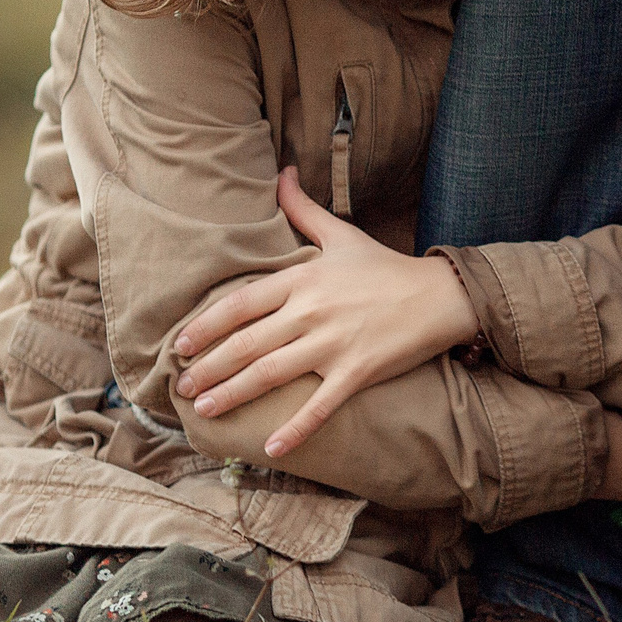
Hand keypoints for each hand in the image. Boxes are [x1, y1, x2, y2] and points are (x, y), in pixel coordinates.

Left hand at [173, 167, 478, 457]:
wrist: (441, 296)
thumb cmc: (387, 267)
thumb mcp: (342, 235)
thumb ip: (304, 208)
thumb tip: (280, 172)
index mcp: (303, 279)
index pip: (241, 304)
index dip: (206, 326)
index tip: (180, 345)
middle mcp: (312, 312)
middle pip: (247, 343)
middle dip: (209, 367)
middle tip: (182, 386)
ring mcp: (334, 343)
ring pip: (271, 373)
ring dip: (233, 393)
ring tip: (205, 408)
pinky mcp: (358, 371)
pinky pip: (320, 406)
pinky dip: (296, 429)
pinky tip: (271, 449)